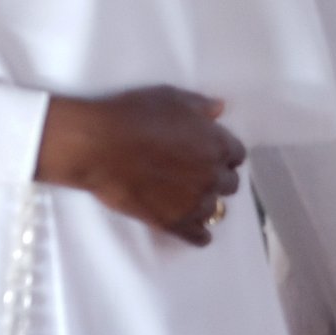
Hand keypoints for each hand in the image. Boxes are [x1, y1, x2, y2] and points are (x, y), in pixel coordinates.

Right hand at [37, 86, 243, 245]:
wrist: (98, 146)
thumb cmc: (132, 116)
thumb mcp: (169, 97)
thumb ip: (200, 105)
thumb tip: (219, 109)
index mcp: (216, 144)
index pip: (237, 155)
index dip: (224, 153)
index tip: (212, 153)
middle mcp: (212, 176)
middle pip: (230, 184)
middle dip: (217, 178)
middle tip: (199, 174)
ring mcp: (194, 202)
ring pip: (216, 210)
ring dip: (206, 203)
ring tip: (190, 199)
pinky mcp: (173, 223)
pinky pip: (199, 237)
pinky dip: (199, 234)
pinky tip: (195, 230)